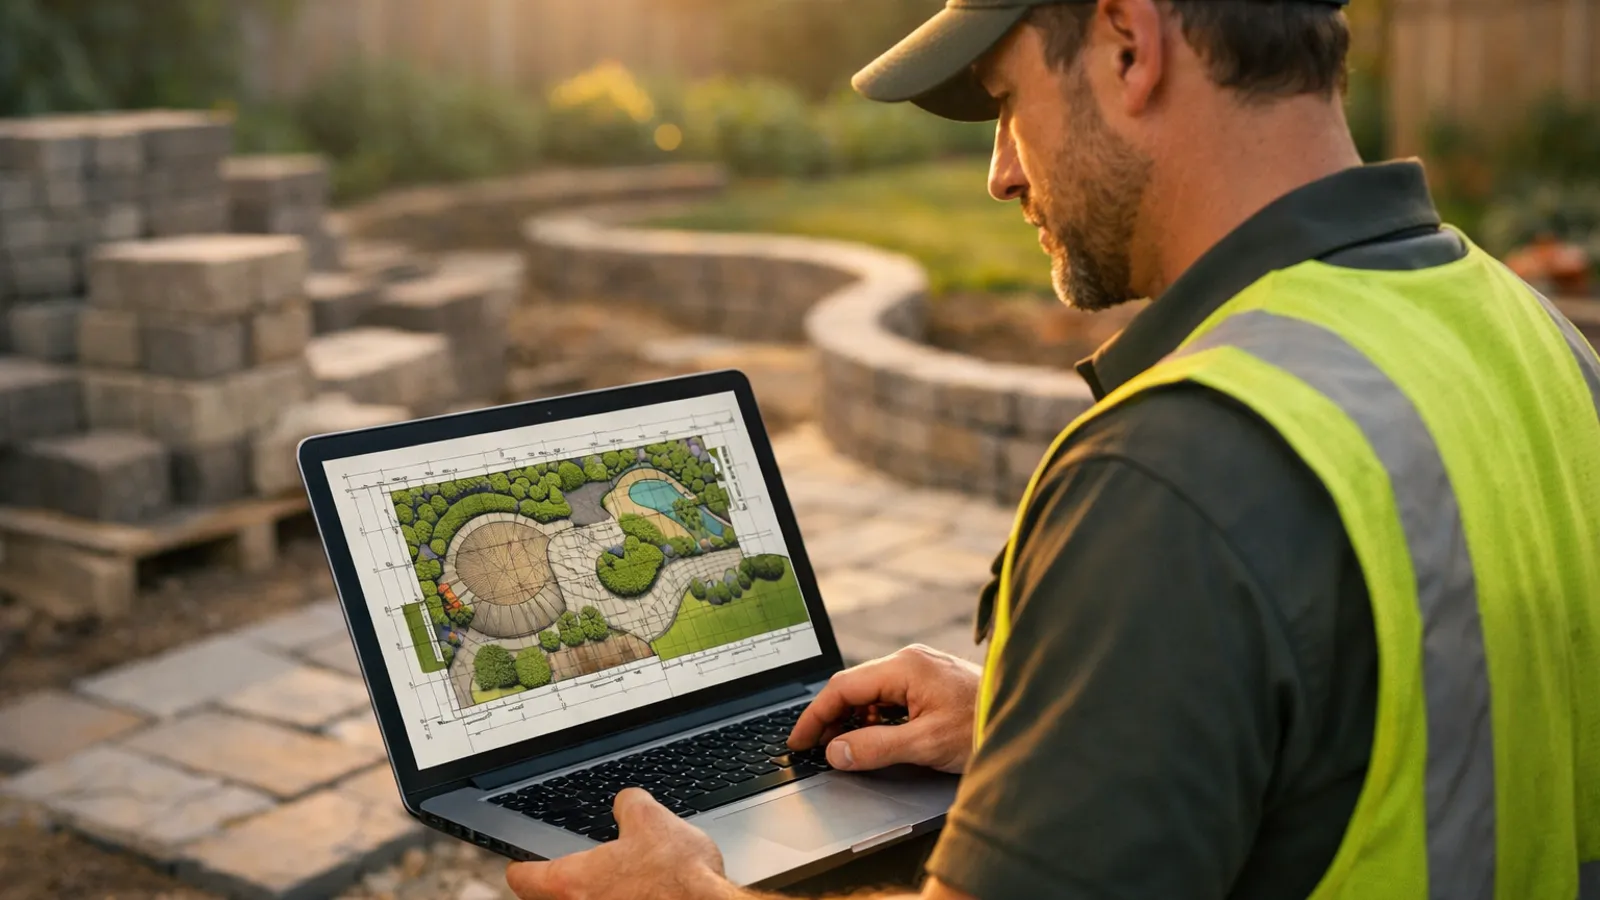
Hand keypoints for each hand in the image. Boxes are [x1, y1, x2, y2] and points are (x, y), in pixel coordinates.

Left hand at [506, 788, 729, 899]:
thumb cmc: (679, 876)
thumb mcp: (652, 819)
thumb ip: (628, 805)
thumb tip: (626, 803)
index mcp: (573, 882)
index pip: (523, 879)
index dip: (522, 866)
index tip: (522, 863)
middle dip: (559, 885)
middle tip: (573, 871)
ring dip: (594, 894)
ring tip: (616, 882)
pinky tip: (643, 894)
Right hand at [789, 644, 981, 774]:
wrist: (1030, 719)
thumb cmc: (984, 726)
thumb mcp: (924, 744)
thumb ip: (874, 747)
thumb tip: (835, 752)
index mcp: (904, 666)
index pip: (842, 687)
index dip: (814, 716)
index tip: (799, 741)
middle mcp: (910, 660)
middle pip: (854, 687)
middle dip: (832, 718)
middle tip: (817, 749)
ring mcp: (921, 669)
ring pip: (871, 693)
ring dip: (855, 720)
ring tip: (848, 749)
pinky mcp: (931, 682)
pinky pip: (891, 696)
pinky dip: (877, 718)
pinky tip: (879, 738)